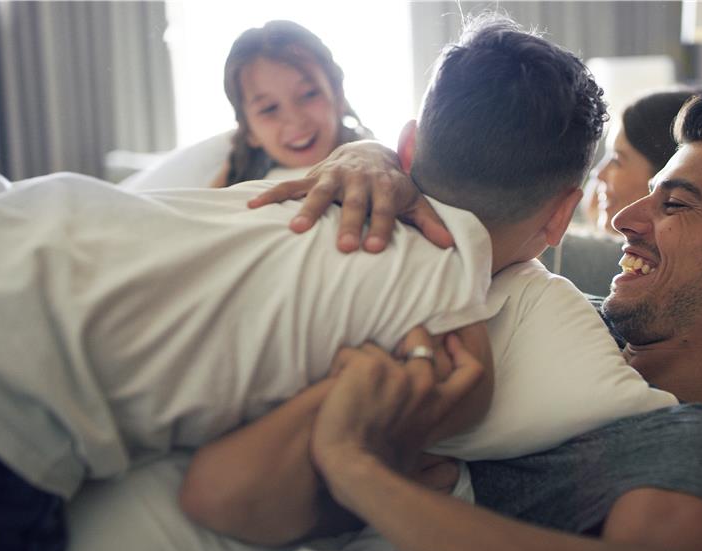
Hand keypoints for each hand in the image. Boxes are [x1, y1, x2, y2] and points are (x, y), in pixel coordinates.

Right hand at [246, 141, 454, 252]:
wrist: (371, 150)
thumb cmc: (394, 184)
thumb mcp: (414, 199)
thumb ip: (429, 221)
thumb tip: (448, 244)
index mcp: (384, 185)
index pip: (384, 209)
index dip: (381, 227)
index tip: (375, 249)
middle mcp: (358, 179)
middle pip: (354, 203)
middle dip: (349, 224)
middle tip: (344, 248)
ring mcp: (333, 176)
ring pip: (320, 193)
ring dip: (309, 211)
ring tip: (298, 231)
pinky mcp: (313, 177)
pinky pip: (289, 186)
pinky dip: (271, 195)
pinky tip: (253, 208)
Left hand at [310, 327, 482, 501]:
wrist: (352, 468)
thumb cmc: (377, 468)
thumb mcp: (417, 448)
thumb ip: (422, 426)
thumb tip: (444, 462)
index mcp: (436, 405)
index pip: (470, 371)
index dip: (461, 351)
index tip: (448, 342)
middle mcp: (424, 384)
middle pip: (418, 338)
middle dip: (397, 343)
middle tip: (375, 369)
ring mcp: (397, 373)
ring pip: (373, 347)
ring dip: (358, 364)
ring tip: (347, 395)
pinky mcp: (368, 366)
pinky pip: (347, 353)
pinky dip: (337, 369)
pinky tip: (334, 393)